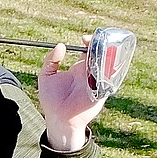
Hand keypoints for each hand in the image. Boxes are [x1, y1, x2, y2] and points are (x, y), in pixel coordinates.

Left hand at [37, 37, 105, 151]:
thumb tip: (60, 45)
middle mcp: (90, 73)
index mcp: (79, 68)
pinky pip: (111, 78)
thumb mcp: (46, 76)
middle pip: (102, 55)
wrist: (59, 119)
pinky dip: (110, 70)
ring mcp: (98, 82)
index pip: (89, 50)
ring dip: (108, 55)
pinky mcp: (103, 92)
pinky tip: (105, 63)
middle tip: (95, 42)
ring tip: (102, 49)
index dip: (90, 42)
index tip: (84, 38)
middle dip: (102, 45)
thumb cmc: (51, 100)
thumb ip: (51, 60)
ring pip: (109, 64)